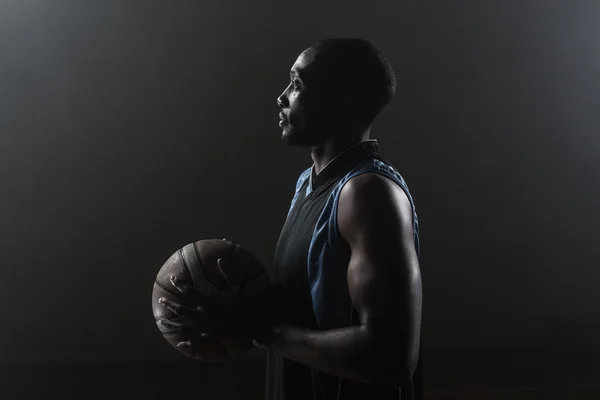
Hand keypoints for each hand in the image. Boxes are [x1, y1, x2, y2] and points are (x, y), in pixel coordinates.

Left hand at [158, 252, 273, 348]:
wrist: (254, 327)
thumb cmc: (247, 305)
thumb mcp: (239, 287)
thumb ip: (229, 273)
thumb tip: (220, 259)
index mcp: (209, 302)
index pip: (190, 292)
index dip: (180, 285)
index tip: (172, 279)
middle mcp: (204, 316)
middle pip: (182, 309)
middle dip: (170, 304)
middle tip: (160, 300)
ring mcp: (206, 328)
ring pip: (184, 326)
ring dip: (171, 324)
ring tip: (160, 321)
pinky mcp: (210, 337)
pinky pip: (196, 340)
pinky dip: (186, 341)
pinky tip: (179, 342)